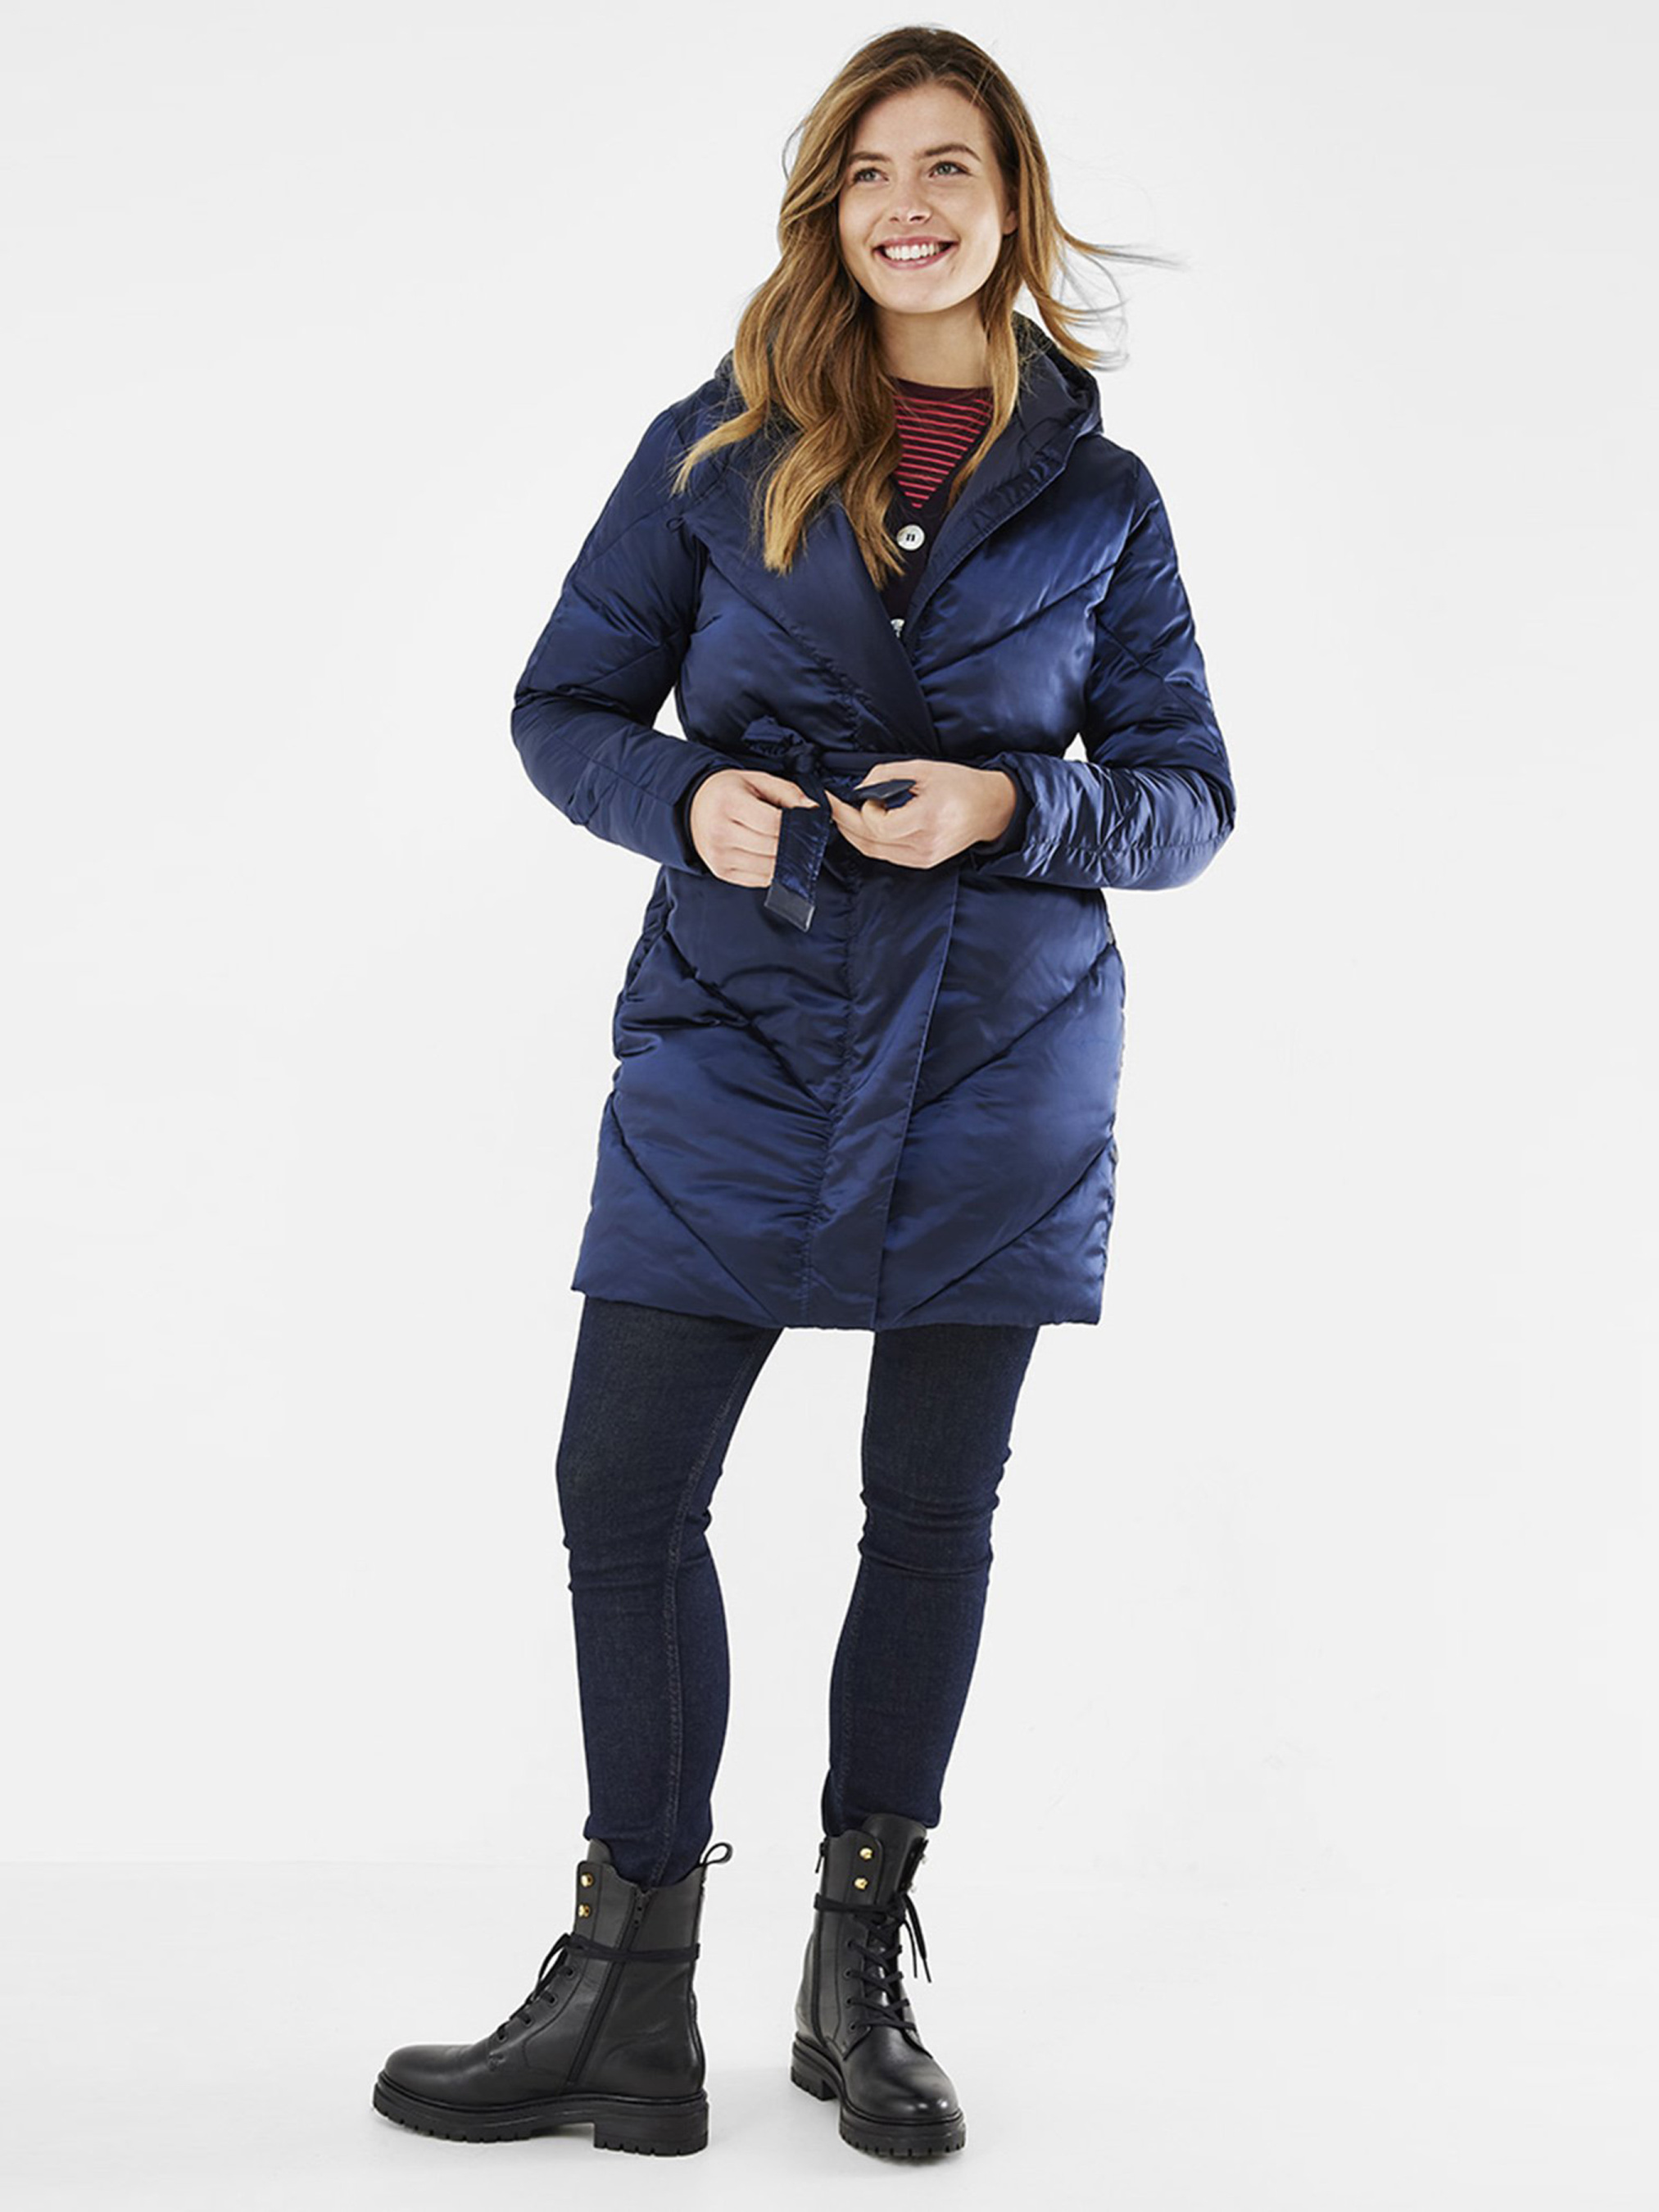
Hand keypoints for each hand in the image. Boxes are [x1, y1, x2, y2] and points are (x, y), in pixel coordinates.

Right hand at [687, 768, 824, 885]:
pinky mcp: (722, 872)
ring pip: (769, 868)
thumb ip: (788, 792)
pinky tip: (771, 856)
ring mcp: (719, 856)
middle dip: (793, 844)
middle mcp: (720, 832)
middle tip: (801, 836)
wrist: (694, 806)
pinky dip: (773, 870)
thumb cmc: (728, 792)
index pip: (772, 823)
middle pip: (772, 848)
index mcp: (728, 803)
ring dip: (785, 860)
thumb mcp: (757, 780)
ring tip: (785, 845)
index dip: (794, 826)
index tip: (805, 823)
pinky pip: (760, 879)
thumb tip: (813, 809)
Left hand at [824, 761, 1018, 868]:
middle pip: (870, 842)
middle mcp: (925, 844)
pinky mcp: (922, 862)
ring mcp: (923, 857)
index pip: (880, 827)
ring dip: (852, 834)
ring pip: (873, 852)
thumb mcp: (925, 769)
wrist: (990, 809)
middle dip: (844, 823)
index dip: (863, 812)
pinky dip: (868, 841)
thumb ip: (888, 774)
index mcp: (928, 818)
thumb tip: (859, 787)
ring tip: (842, 815)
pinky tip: (862, 826)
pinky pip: (885, 856)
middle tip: (831, 805)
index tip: (862, 796)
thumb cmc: (960, 785)